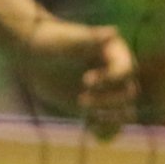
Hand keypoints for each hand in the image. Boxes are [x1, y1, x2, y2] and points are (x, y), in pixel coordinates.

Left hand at [15, 19, 137, 138]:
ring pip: (124, 113)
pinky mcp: (97, 108)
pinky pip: (111, 126)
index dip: (110, 79)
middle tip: (80, 101)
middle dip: (107, 101)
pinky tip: (90, 130)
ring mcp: (108, 93)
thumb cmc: (52, 42)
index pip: (127, 71)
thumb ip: (91, 39)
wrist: (36, 56)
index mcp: (116, 53)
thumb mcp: (69, 41)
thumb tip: (114, 31)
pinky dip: (105, 132)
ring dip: (110, 119)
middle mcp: (117, 74)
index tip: (84, 81)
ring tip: (88, 119)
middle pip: (128, 94)